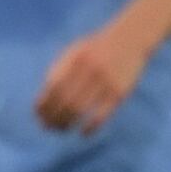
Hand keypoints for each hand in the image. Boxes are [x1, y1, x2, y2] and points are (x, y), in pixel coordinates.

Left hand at [33, 25, 148, 133]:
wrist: (131, 38)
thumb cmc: (97, 48)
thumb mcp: (76, 52)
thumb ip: (59, 71)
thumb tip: (44, 101)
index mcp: (75, 60)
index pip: (53, 87)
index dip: (43, 104)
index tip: (39, 115)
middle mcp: (89, 70)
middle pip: (64, 100)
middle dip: (53, 117)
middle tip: (48, 127)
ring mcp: (105, 81)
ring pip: (80, 109)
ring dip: (67, 123)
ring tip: (62, 130)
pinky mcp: (120, 92)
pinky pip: (101, 115)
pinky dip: (90, 127)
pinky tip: (84, 133)